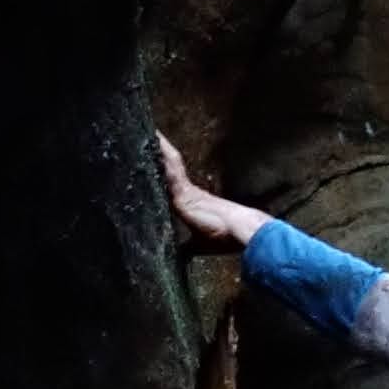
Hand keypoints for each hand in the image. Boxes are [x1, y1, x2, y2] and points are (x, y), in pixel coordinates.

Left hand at [157, 131, 272, 250]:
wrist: (241, 231)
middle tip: (146, 133)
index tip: (152, 155)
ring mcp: (186, 188)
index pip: (169, 180)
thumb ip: (186, 246)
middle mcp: (186, 190)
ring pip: (168, 163)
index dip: (161, 167)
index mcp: (188, 200)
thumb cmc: (224, 236)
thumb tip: (178, 257)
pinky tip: (155, 140)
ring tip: (148, 131)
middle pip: (168, 167)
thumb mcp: (198, 244)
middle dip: (158, 152)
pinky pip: (171, 168)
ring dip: (159, 148)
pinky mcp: (185, 191)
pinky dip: (163, 154)